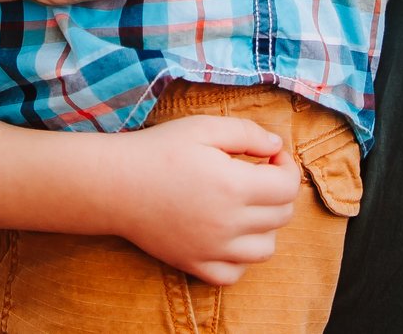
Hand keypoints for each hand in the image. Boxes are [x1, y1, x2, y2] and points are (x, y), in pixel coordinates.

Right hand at [111, 116, 299, 285]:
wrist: (115, 184)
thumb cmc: (158, 151)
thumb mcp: (203, 127)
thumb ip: (247, 133)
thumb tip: (277, 147)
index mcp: (234, 186)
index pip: (287, 186)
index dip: (287, 167)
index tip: (271, 157)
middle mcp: (229, 224)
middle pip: (281, 217)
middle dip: (278, 192)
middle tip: (258, 175)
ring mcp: (212, 249)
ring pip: (265, 249)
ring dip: (266, 226)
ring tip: (246, 206)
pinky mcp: (195, 264)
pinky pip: (234, 274)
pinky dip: (241, 259)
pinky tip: (229, 236)